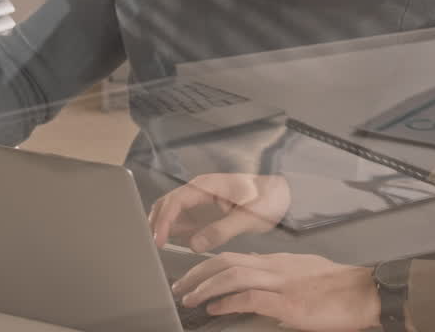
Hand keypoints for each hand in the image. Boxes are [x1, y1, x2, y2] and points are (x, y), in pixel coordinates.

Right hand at [149, 173, 290, 251]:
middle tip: (153, 247)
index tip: (159, 240)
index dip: (163, 220)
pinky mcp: (203, 211)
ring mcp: (199, 200)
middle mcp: (198, 190)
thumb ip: (222, 230)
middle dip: (155, 223)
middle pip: (166, 204)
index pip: (175, 201)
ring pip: (170, 212)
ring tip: (158, 248)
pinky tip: (173, 245)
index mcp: (207, 185)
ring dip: (162, 227)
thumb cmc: (268, 198)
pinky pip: (182, 220)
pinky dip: (173, 231)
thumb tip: (194, 245)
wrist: (281, 194)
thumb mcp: (249, 216)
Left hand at [172, 252, 379, 330]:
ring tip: (189, 298)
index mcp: (279, 262)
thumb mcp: (306, 276)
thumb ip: (282, 279)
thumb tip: (264, 291)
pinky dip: (227, 302)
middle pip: (226, 261)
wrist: (367, 291)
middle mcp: (276, 268)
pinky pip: (250, 297)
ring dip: (205, 286)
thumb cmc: (341, 288)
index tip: (193, 274)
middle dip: (198, 272)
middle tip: (180, 286)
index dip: (209, 265)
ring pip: (232, 275)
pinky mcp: (289, 304)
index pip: (236, 257)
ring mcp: (281, 284)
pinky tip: (214, 308)